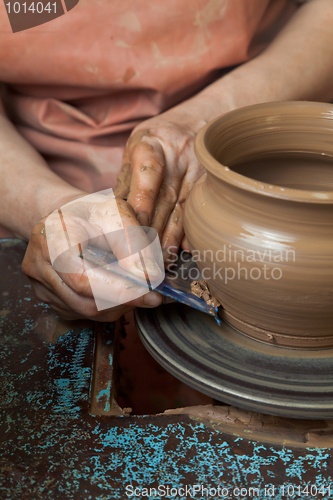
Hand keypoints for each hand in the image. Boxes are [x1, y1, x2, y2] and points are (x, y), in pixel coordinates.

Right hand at [22, 194, 162, 320]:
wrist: (68, 216)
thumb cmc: (92, 212)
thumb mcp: (117, 213)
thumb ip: (134, 243)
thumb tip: (151, 277)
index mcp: (51, 239)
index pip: (83, 279)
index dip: (120, 291)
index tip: (151, 294)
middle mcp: (38, 266)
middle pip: (86, 301)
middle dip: (124, 301)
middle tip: (152, 294)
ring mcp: (40, 286)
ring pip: (87, 311)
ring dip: (118, 305)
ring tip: (135, 286)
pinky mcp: (49, 299)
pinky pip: (82, 313)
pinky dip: (106, 306)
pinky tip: (116, 287)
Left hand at [114, 102, 207, 259]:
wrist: (197, 122)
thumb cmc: (157, 139)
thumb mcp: (136, 147)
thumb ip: (126, 179)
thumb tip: (111, 214)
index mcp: (153, 144)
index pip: (148, 175)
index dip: (143, 202)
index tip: (134, 228)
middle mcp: (179, 156)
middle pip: (166, 199)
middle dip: (154, 231)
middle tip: (142, 257)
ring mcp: (198, 169)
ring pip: (184, 208)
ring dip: (172, 237)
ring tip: (161, 260)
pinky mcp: (209, 183)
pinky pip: (199, 210)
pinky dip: (191, 232)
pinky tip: (185, 250)